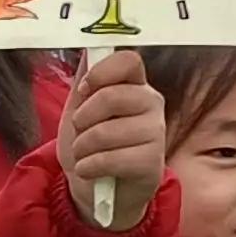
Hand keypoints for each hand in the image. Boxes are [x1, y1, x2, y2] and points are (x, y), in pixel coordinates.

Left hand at [58, 49, 167, 222]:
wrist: (97, 190)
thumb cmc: (90, 145)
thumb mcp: (80, 109)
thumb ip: (86, 79)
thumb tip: (88, 45)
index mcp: (134, 85)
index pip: (129, 61)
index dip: (102, 72)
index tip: (85, 89)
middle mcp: (151, 104)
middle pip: (113, 96)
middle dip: (83, 118)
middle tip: (80, 131)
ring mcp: (156, 133)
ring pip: (107, 131)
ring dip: (82, 148)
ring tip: (85, 155)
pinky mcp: (152, 162)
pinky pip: (111, 159)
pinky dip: (89, 167)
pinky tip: (90, 171)